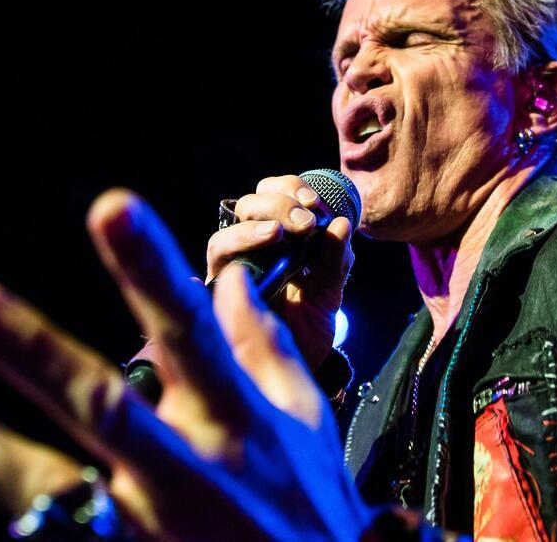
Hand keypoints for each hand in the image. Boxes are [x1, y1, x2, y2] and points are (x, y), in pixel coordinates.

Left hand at [0, 189, 373, 540]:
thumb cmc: (309, 506)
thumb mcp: (303, 421)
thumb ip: (265, 348)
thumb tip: (232, 281)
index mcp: (236, 419)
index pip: (189, 330)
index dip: (149, 270)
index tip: (111, 207)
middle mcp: (190, 469)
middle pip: (104, 404)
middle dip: (37, 354)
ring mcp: (153, 527)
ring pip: (61, 488)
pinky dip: (31, 530)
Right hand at [205, 174, 354, 370]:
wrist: (297, 368)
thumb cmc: (309, 325)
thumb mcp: (330, 289)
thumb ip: (336, 259)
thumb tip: (342, 224)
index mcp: (278, 237)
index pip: (273, 194)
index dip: (291, 189)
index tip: (315, 203)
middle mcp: (248, 248)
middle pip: (247, 206)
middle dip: (278, 205)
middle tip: (306, 221)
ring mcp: (229, 272)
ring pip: (224, 237)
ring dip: (253, 228)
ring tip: (280, 234)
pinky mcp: (216, 296)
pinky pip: (214, 270)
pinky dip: (233, 251)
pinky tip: (252, 256)